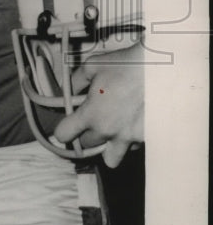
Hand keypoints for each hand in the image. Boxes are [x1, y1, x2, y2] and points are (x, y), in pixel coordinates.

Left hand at [53, 43, 143, 167]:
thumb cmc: (126, 65)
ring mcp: (129, 138)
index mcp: (91, 115)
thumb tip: (67, 91)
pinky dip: (130, 140)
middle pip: (86, 145)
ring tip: (112, 129)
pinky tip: (132, 123)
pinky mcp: (148, 139)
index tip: (66, 125)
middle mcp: (108, 131)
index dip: (62, 130)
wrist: (163, 70)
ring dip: (108, 146)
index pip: (63, 135)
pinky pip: (133, 147)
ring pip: (111, 158)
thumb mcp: (92, 66)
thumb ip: (75, 82)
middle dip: (86, 134)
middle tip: (92, 120)